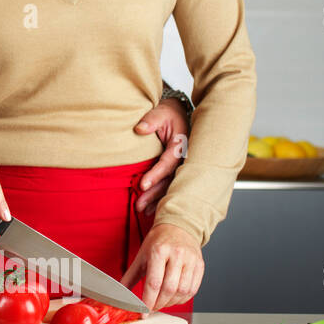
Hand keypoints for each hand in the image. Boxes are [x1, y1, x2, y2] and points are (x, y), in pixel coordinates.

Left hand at [121, 222, 203, 311]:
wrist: (179, 227)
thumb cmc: (158, 242)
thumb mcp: (141, 256)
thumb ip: (130, 276)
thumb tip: (120, 294)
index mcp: (159, 251)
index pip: (154, 282)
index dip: (148, 301)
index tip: (143, 312)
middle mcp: (177, 255)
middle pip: (169, 289)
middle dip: (159, 304)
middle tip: (152, 308)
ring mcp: (191, 260)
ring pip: (183, 291)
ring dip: (171, 303)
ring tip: (162, 303)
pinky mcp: (200, 266)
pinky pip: (193, 290)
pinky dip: (182, 299)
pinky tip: (174, 298)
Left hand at [133, 97, 189, 214]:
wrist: (177, 113)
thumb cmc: (168, 113)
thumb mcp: (160, 112)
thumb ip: (151, 120)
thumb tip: (139, 129)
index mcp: (181, 145)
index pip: (168, 162)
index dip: (156, 174)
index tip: (142, 185)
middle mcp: (184, 158)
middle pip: (170, 179)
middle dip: (155, 194)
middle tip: (140, 205)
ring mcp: (181, 165)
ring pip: (170, 186)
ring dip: (157, 199)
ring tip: (143, 211)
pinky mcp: (176, 169)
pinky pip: (170, 185)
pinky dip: (161, 197)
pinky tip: (151, 209)